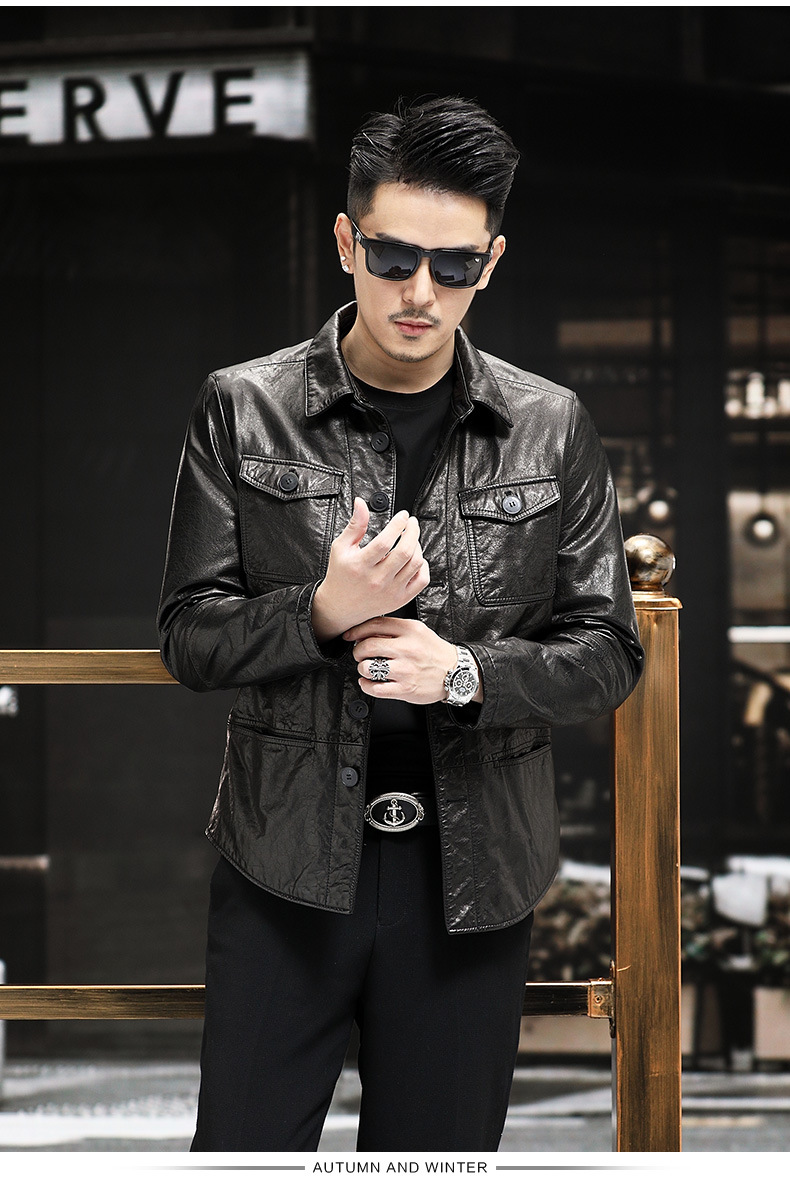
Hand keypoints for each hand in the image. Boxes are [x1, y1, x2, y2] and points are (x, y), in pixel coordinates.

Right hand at [311, 498, 429, 641]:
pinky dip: (422, 565)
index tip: (402, 516)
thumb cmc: (341, 574)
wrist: (341, 606)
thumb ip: (355, 525)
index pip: (385, 542)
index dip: (397, 525)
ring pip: (415, 564)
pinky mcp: (400, 599)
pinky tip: (415, 557)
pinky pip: (421, 580)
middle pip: (404, 552)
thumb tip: (361, 503)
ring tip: (411, 538)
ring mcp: (390, 591)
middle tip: (412, 523)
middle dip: (413, 531)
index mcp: (360, 566)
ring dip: (417, 546)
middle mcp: (377, 580)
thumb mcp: (341, 547)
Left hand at [344, 616, 458, 705]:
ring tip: (367, 668)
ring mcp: (406, 670)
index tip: (350, 636)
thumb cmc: (434, 652)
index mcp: (409, 630)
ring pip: (368, 667)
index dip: (357, 630)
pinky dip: (366, 685)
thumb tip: (366, 632)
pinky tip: (368, 682)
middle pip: (368, 646)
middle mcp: (407, 649)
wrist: (456, 672)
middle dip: (358, 651)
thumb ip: (394, 628)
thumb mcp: (418, 631)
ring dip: (362, 668)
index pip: (375, 625)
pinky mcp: (405, 689)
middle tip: (360, 654)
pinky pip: (375, 688)